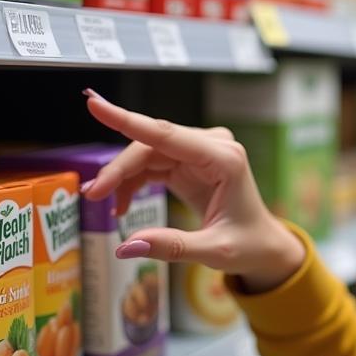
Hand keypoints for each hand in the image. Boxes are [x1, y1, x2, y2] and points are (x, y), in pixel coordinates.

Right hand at [82, 89, 303, 291]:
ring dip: (122, 177)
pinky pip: (151, 164)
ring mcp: (200, 152)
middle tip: (91, 195)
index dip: (128, 121)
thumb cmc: (249, 245)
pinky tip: (122, 205)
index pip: (167, 135)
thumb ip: (172, 247)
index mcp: (225, 159)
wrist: (264, 245)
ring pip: (146, 153)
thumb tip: (126, 246)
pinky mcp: (189, 162)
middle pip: (151, 146)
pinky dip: (132, 182)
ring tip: (104, 203)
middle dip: (118, 169)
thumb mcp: (214, 251)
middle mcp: (213, 147)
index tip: (94, 104)